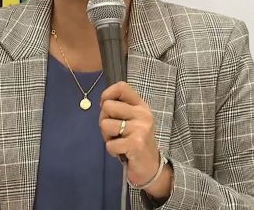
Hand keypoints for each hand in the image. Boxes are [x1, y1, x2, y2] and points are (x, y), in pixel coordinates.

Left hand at [99, 81, 172, 199]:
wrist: (151, 167)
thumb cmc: (136, 141)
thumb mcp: (132, 120)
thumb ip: (119, 109)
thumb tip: (103, 102)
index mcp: (141, 105)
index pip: (122, 87)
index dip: (107, 94)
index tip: (105, 106)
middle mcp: (142, 114)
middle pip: (108, 106)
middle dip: (104, 120)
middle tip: (114, 131)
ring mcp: (140, 128)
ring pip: (105, 125)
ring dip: (107, 137)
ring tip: (119, 142)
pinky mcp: (136, 144)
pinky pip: (109, 144)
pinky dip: (112, 151)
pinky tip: (123, 152)